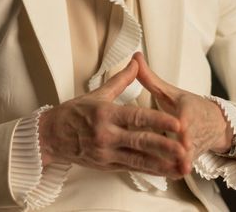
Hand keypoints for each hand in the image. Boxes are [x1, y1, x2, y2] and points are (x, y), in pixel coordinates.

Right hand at [38, 59, 188, 178]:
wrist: (51, 135)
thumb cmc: (74, 113)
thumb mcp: (97, 94)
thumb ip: (121, 80)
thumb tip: (135, 62)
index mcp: (106, 114)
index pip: (136, 117)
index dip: (158, 120)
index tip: (176, 123)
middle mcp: (106, 135)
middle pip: (140, 141)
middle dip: (164, 145)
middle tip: (184, 147)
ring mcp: (106, 153)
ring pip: (138, 160)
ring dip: (161, 163)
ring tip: (180, 165)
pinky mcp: (106, 165)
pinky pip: (131, 168)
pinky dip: (149, 170)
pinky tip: (164, 171)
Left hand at [133, 53, 233, 173]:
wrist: (216, 124)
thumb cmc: (187, 106)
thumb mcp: (170, 91)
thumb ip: (150, 78)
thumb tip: (134, 56)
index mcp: (187, 110)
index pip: (186, 116)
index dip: (183, 121)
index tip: (181, 126)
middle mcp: (193, 128)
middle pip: (188, 137)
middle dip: (184, 145)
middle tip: (182, 151)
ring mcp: (194, 145)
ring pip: (187, 154)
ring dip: (182, 161)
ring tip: (178, 170)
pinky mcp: (192, 157)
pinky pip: (184, 164)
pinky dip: (180, 170)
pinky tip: (173, 176)